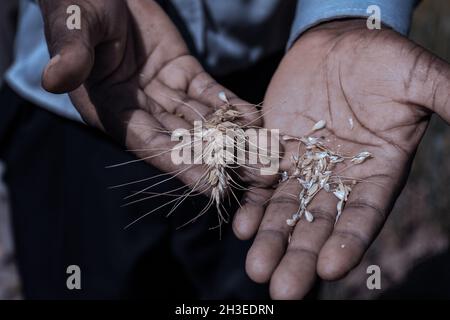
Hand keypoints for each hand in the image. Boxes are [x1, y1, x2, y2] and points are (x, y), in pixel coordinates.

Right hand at [38, 0, 258, 186]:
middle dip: (220, 160)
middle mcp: (141, 109)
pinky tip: (255, 118)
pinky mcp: (183, 73)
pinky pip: (210, 93)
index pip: (148, 144)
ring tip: (265, 153)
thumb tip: (53, 78)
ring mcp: (165, 93)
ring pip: (203, 121)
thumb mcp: (73, 25)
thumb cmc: (79, 4)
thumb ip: (71, 52)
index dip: (178, 164)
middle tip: (254, 177)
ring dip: (234, 138)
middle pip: (184, 141)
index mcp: (111, 110)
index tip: (210, 184)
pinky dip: (231, 105)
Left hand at [232, 19, 449, 298]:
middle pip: (319, 225)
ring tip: (256, 267)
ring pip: (286, 211)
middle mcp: (338, 178)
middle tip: (282, 290)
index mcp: (377, 172)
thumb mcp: (418, 79)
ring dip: (271, 240)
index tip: (331, 268)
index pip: (363, 215)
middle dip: (301, 257)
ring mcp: (304, 167)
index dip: (348, 241)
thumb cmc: (383, 60)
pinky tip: (242, 225)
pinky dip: (253, 203)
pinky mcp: (275, 150)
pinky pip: (263, 182)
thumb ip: (446, 101)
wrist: (338, 43)